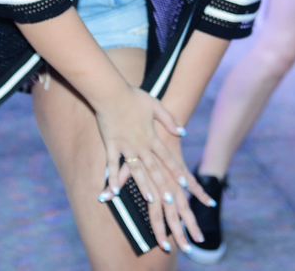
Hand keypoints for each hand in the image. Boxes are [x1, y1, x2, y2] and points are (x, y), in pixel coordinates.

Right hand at [95, 86, 212, 253]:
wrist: (112, 93)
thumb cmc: (134, 96)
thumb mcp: (156, 105)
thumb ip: (169, 120)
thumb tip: (182, 131)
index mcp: (151, 136)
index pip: (166, 156)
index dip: (175, 169)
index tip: (183, 182)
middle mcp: (140, 144)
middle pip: (154, 168)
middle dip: (163, 184)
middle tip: (170, 200)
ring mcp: (125, 146)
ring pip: (136, 171)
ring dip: (144, 185)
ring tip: (151, 198)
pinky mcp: (111, 145)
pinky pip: (112, 165)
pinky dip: (113, 178)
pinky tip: (115, 191)